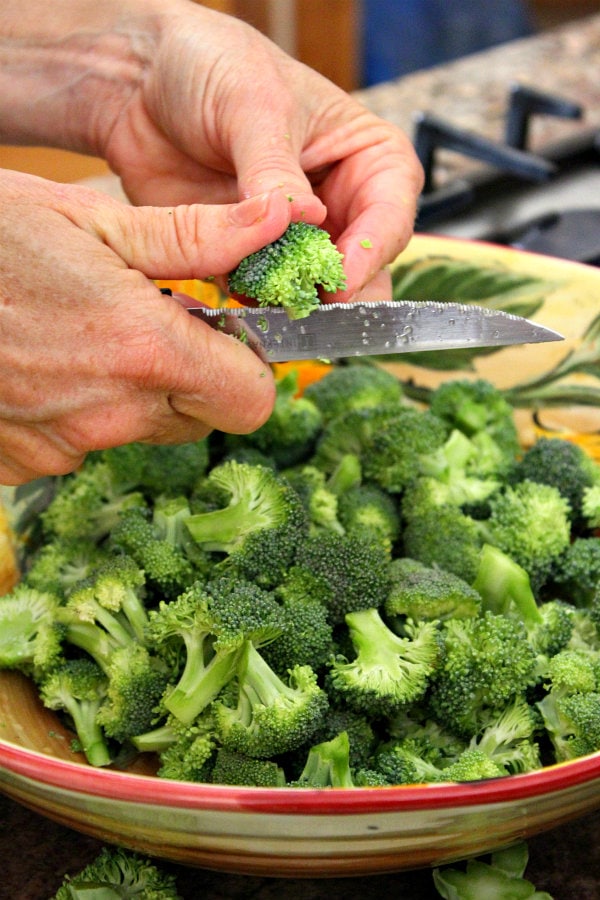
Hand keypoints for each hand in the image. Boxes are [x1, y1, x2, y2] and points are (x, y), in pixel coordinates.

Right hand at [0, 170, 293, 483]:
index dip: (248, 368)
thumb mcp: (92, 219)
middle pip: (200, 418)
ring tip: (80, 333)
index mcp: (142, 351)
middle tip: (147, 321)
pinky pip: (80, 443)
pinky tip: (40, 363)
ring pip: (139, 431)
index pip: (250, 401)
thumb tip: (280, 221)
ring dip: (131, 392)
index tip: (223, 335)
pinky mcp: (23, 463)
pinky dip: (77, 410)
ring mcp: (62, 447)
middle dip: (192, 377)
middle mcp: (109, 414)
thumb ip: (196, 237)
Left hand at [92, 1, 423, 298]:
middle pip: (359, 267)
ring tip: (266, 307)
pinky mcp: (248, 257)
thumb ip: (275, 170)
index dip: (371, 251)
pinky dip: (250, 305)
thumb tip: (305, 219)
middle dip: (337, 292)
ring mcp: (292, 237)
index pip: (391, 215)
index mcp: (366, 158)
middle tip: (308, 306)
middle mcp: (338, 204)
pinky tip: (234, 304)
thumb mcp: (253, 105)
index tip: (340, 279)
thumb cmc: (213, 67)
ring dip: (291, 303)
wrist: (140, 83)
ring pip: (311, 289)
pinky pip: (258, 295)